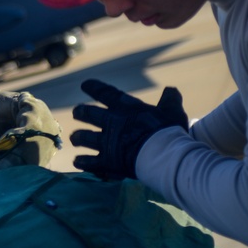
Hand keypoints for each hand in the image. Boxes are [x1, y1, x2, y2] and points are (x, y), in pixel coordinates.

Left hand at [70, 79, 187, 179]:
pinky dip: (82, 162)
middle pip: (87, 114)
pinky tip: (77, 162)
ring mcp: (107, 142)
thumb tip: (171, 89)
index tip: (85, 84)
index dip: (94, 87)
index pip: (106, 93)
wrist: (163, 156)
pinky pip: (88, 162)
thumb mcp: (172, 111)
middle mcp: (112, 122)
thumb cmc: (169, 132)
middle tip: (77, 112)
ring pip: (83, 137)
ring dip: (77, 137)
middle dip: (80, 112)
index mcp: (126, 108)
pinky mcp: (107, 162)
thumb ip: (170, 100)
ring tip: (74, 138)